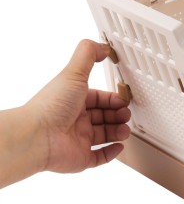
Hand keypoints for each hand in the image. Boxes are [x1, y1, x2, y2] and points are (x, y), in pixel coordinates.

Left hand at [27, 39, 130, 173]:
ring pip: (104, 136)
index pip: (98, 98)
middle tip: (127, 114)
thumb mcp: (73, 73)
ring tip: (125, 129)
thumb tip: (101, 45)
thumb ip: (88, 55)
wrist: (37, 136)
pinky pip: (99, 157)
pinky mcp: (80, 158)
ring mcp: (77, 140)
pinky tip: (119, 146)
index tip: (123, 99)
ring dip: (118, 131)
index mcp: (73, 100)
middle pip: (103, 117)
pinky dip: (111, 153)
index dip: (112, 98)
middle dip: (118, 115)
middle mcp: (75, 120)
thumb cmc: (51, 106)